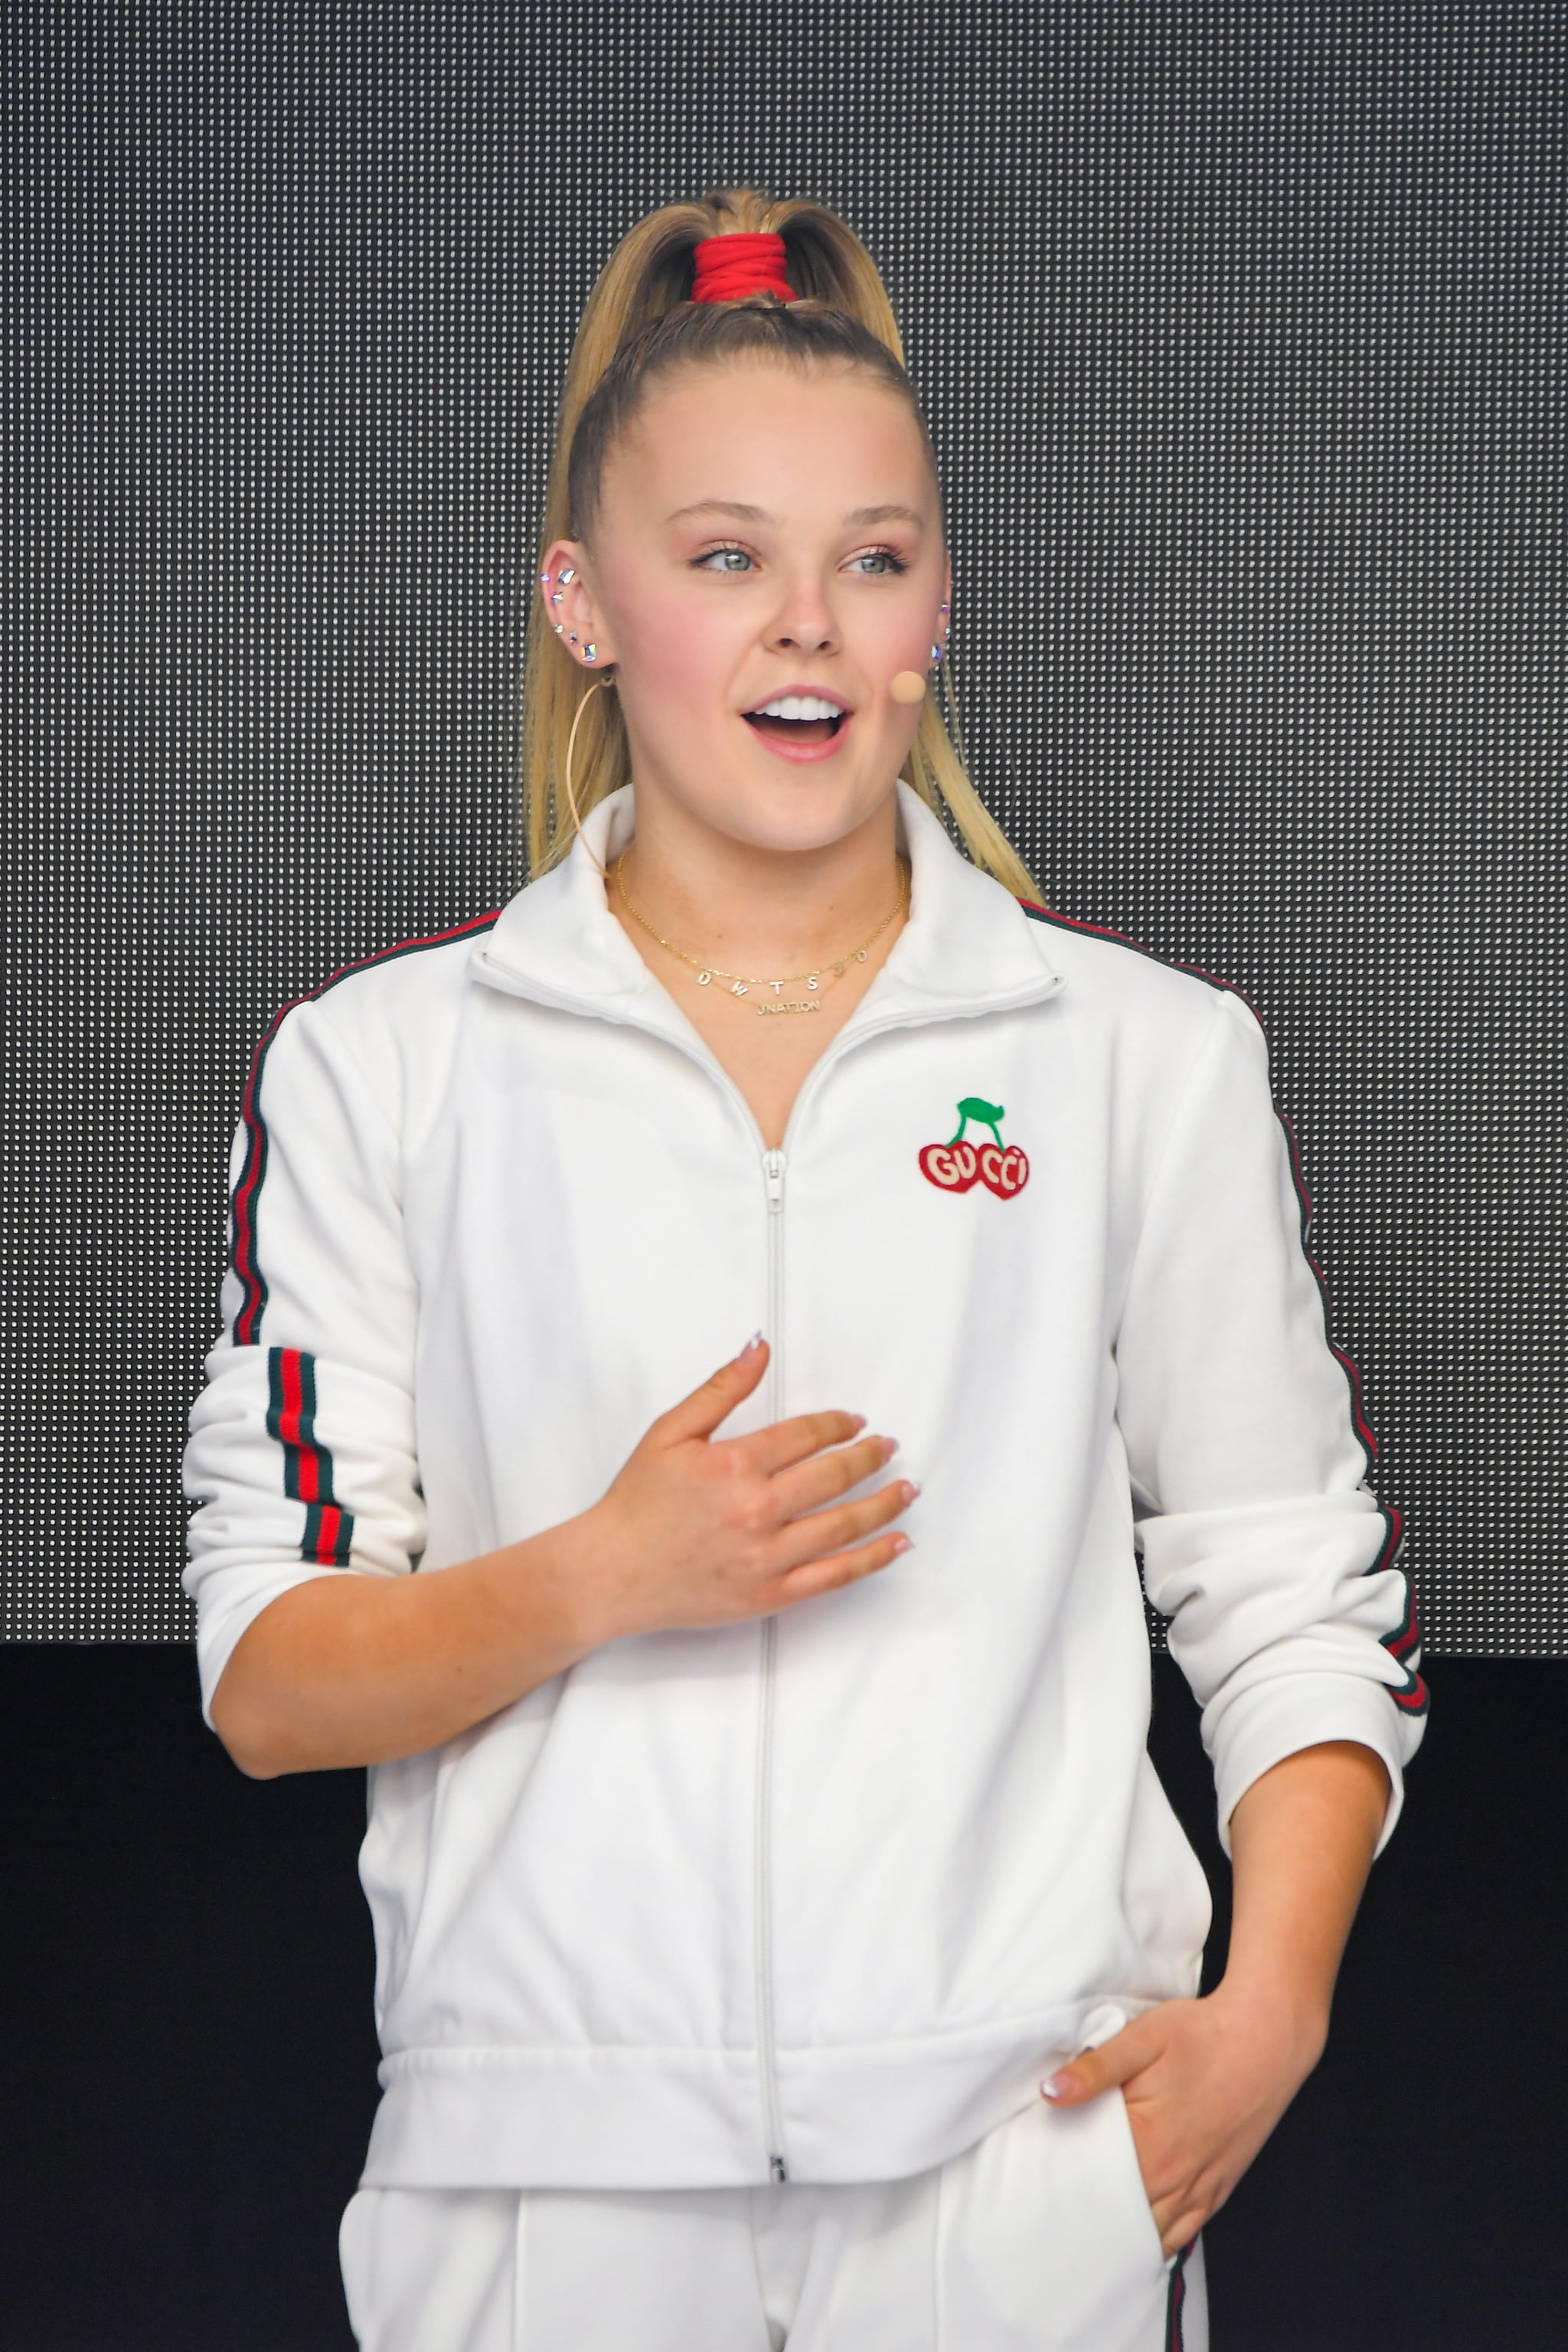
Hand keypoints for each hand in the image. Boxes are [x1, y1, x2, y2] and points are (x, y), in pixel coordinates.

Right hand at [587, 1334, 915, 1640]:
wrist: (610, 1573)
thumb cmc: (637, 1503)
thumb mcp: (670, 1432)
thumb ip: (721, 1389)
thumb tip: (759, 1346)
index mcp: (734, 1464)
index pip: (807, 1436)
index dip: (839, 1426)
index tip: (855, 1422)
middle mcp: (756, 1509)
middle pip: (835, 1477)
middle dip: (870, 1458)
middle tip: (889, 1447)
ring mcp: (766, 1557)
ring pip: (845, 1526)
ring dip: (885, 1504)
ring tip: (907, 1489)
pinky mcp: (770, 1595)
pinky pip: (836, 1576)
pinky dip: (873, 1559)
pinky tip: (898, 1543)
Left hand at [1041, 1983, 1324, 2255]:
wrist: (1267, 2036)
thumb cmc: (1202, 2032)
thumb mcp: (1141, 2038)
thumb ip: (1094, 2069)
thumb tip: (1049, 2092)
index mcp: (1149, 2142)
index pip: (1091, 2181)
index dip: (1064, 2182)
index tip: (1043, 2179)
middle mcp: (1176, 2175)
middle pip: (1119, 2215)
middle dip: (1088, 2214)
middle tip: (1057, 2210)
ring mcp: (1201, 2186)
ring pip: (1152, 2232)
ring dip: (1122, 2235)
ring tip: (1089, 2231)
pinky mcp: (1220, 2187)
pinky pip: (1185, 2231)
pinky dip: (1160, 2239)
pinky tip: (1139, 2239)